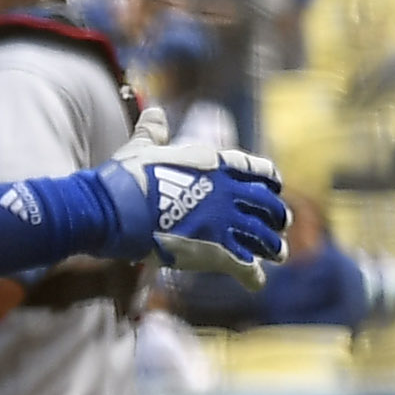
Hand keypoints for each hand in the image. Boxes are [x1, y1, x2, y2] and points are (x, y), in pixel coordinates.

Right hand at [104, 106, 287, 285]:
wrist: (113, 209)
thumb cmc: (123, 177)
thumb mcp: (139, 148)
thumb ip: (152, 132)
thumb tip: (154, 112)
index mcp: (215, 165)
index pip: (258, 170)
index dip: (270, 179)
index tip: (276, 186)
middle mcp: (228, 192)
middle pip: (268, 206)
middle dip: (277, 215)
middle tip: (280, 224)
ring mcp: (226, 222)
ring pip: (265, 238)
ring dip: (274, 247)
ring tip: (277, 253)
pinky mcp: (218, 251)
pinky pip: (247, 267)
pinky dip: (253, 277)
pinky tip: (256, 282)